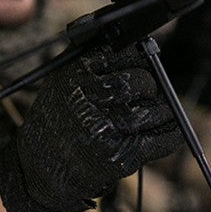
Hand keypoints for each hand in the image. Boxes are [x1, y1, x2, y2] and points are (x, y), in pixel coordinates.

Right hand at [0, 43, 181, 211]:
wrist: (39, 168)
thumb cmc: (57, 121)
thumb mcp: (62, 81)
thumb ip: (91, 60)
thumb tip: (135, 43)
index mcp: (74, 75)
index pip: (123, 52)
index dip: (137, 56)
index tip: (141, 61)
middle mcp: (88, 100)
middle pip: (142, 82)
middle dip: (150, 86)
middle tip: (148, 91)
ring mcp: (104, 130)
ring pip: (155, 111)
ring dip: (163, 112)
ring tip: (154, 113)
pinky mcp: (118, 156)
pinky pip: (161, 140)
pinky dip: (171, 135)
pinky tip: (168, 131)